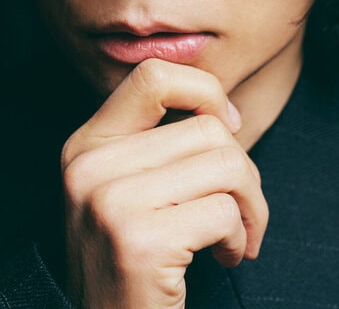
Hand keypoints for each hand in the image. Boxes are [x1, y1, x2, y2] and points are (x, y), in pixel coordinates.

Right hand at [60, 59, 267, 307]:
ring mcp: (110, 203)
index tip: (228, 130)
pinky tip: (225, 259)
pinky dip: (240, 238)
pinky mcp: (140, 241)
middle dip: (244, 172)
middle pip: (208, 128)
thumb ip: (164, 143)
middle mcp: (90, 167)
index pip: (154, 75)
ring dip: (250, 207)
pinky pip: (225, 212)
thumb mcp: (134, 191)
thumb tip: (226, 109)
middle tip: (242, 211)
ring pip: (227, 165)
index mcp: (87, 145)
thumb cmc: (139, 262)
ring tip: (236, 236)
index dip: (206, 92)